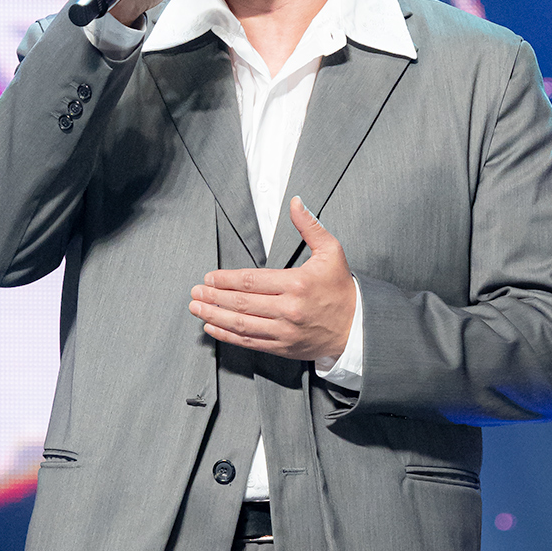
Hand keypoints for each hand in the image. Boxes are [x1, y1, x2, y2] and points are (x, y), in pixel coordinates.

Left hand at [189, 197, 355, 359]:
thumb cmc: (341, 289)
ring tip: (197, 308)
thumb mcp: (331, 251)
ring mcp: (284, 331)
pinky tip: (213, 327)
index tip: (210, 277)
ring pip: (241, 324)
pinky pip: (250, 342)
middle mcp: (288, 309)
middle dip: (213, 297)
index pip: (251, 281)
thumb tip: (295, 203)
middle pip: (241, 303)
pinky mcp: (283, 347)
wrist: (356, 326)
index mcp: (296, 284)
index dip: (225, 280)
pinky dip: (228, 335)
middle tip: (195, 292)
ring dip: (214, 316)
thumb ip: (310, 226)